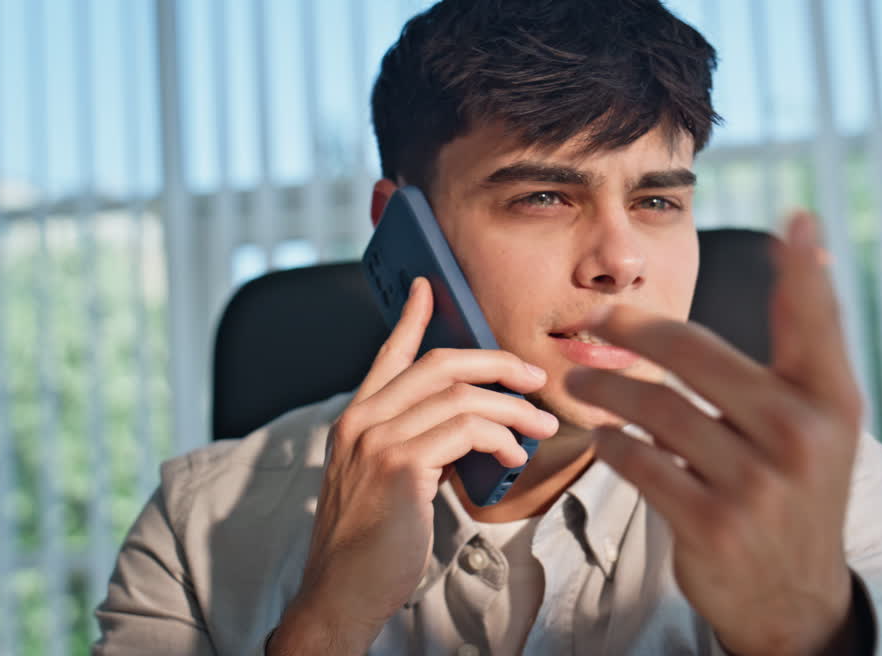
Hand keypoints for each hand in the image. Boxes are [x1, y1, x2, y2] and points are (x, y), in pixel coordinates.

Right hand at [268, 277, 558, 654]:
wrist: (341, 593)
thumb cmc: (370, 545)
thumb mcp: (385, 482)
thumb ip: (414, 445)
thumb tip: (467, 430)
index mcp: (356, 419)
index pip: (387, 355)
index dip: (411, 319)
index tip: (428, 288)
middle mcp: (361, 420)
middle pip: (438, 364)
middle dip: (494, 363)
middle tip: (531, 375)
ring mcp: (377, 440)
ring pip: (459, 397)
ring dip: (511, 409)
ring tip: (540, 428)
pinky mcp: (399, 465)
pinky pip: (464, 431)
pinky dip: (498, 438)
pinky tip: (512, 457)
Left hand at [564, 213, 864, 655]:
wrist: (794, 598)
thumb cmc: (796, 491)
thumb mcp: (819, 427)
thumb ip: (802, 354)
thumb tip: (799, 254)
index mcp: (832, 403)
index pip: (816, 322)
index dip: (806, 268)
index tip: (795, 218)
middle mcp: (800, 436)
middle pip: (696, 352)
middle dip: (633, 325)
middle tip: (596, 314)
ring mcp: (756, 483)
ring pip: (656, 406)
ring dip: (606, 387)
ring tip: (580, 378)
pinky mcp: (711, 522)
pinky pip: (640, 462)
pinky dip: (612, 444)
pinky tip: (604, 436)